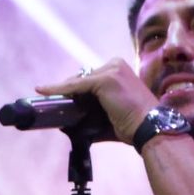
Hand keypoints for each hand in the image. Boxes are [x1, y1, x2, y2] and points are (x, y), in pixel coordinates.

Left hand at [35, 60, 157, 145]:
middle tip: (50, 100)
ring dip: (62, 91)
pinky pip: (75, 86)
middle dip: (68, 90)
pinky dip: (58, 89)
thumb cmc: (134, 126)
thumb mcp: (110, 116)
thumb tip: (67, 124)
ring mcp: (110, 71)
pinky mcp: (104, 80)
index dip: (74, 90)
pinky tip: (43, 90)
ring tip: (44, 97)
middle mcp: (116, 65)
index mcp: (121, 70)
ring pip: (78, 82)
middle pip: (83, 78)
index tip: (61, 98)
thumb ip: (91, 116)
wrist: (150, 129)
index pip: (90, 78)